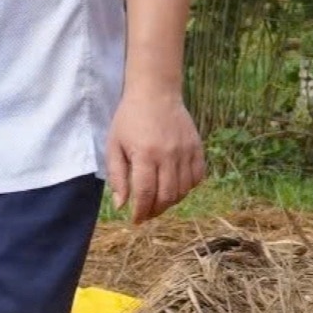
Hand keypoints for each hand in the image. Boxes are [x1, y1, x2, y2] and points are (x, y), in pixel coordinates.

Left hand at [104, 86, 205, 224]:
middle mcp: (168, 155)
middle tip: (146, 213)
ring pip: (183, 190)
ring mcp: (186, 151)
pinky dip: (188, 187)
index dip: (141, 212)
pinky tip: (175, 186)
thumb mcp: (114, 145)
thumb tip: (121, 205)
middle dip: (155, 211)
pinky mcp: (197, 147)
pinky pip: (197, 177)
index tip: (136, 220)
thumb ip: (118, 176)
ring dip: (171, 201)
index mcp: (145, 155)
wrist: (155, 93)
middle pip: (167, 197)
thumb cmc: (130, 119)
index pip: (146, 194)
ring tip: (159, 201)